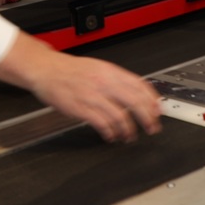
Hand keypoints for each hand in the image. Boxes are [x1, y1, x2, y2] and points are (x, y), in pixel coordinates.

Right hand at [0, 32, 162, 141]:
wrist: (46, 70)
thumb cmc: (70, 70)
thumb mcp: (98, 68)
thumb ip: (116, 79)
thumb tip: (136, 92)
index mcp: (111, 71)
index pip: (140, 85)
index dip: (152, 100)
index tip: (158, 111)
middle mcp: (105, 82)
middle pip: (135, 102)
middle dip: (147, 118)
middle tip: (152, 128)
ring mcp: (93, 96)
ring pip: (120, 116)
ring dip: (128, 130)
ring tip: (129, 136)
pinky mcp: (81, 108)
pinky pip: (102, 124)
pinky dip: (110, 133)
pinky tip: (111, 136)